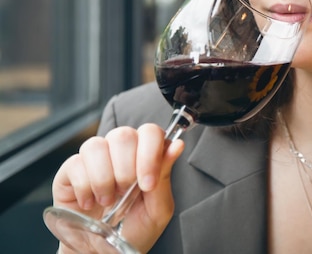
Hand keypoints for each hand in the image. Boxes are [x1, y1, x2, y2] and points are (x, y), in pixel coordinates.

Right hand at [52, 123, 184, 252]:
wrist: (103, 252)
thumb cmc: (134, 230)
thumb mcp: (158, 209)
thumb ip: (165, 176)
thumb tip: (177, 144)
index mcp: (146, 154)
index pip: (150, 132)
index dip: (150, 153)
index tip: (147, 184)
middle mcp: (121, 151)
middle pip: (123, 135)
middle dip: (126, 169)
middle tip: (126, 193)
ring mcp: (95, 158)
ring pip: (96, 145)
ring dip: (104, 178)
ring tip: (108, 200)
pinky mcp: (70, 169)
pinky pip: (74, 164)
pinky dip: (84, 187)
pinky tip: (90, 203)